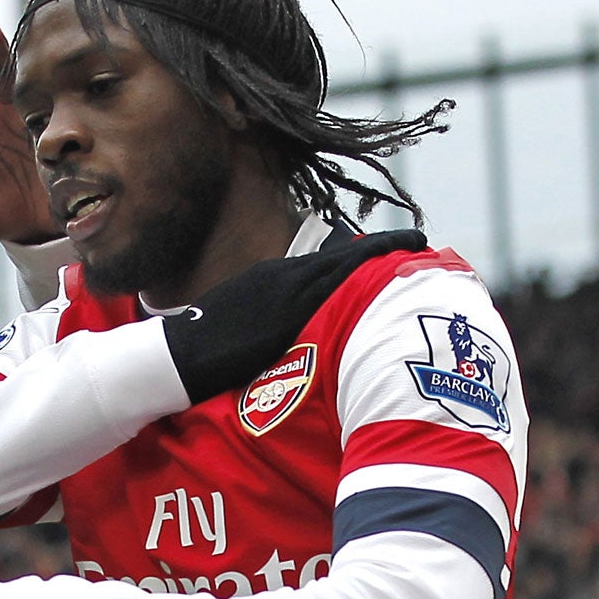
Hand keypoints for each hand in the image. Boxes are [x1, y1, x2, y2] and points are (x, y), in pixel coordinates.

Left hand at [0, 27, 62, 246]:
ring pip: (33, 85)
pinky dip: (61, 91)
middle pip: (1, 78)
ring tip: (30, 43)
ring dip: (30, 64)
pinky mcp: (64, 135)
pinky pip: (63, 109)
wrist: (32, 231)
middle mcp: (7, 118)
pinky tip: (63, 74)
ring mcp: (37, 123)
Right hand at [161, 229, 429, 403]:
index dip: (359, 255)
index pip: (325, 261)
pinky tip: (393, 271)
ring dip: (382, 257)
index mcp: (273, 279)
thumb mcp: (242, 326)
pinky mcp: (288, 307)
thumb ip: (271, 324)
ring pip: (345, 264)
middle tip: (418, 243)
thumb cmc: (204, 349)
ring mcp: (287, 289)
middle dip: (381, 249)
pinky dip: (367, 273)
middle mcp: (284, 276)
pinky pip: (337, 284)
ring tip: (419, 253)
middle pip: (342, 256)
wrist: (180, 355)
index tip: (388, 250)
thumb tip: (288, 342)